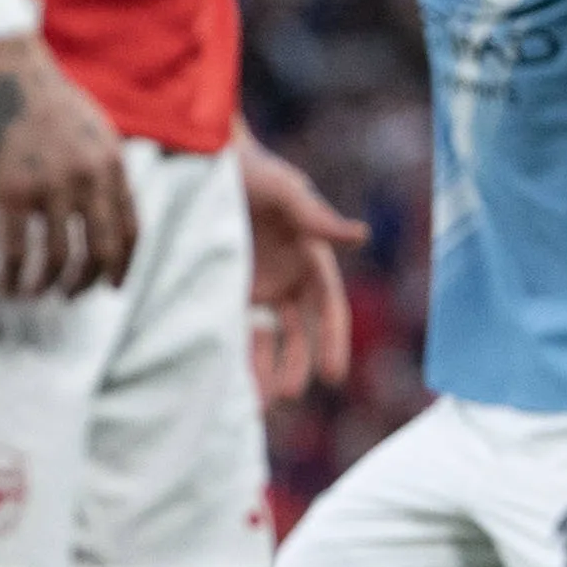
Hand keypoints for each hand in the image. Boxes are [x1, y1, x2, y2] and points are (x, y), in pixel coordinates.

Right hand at [0, 36, 135, 297]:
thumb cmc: (41, 94)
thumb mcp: (91, 128)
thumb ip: (102, 168)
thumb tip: (105, 209)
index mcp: (112, 164)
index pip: (130, 230)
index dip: (122, 265)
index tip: (112, 286)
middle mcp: (88, 179)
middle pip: (101, 251)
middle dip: (89, 283)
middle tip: (73, 296)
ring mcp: (49, 187)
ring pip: (58, 259)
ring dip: (49, 286)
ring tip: (36, 294)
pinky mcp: (8, 191)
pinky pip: (16, 252)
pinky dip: (13, 279)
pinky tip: (7, 289)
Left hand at [237, 131, 366, 402]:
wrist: (204, 162)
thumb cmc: (253, 171)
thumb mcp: (285, 192)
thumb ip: (317, 217)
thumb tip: (361, 236)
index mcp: (311, 261)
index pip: (329, 310)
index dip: (333, 342)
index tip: (332, 376)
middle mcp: (288, 280)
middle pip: (299, 335)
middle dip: (295, 367)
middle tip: (286, 397)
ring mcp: (256, 288)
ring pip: (267, 341)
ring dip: (265, 371)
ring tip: (257, 404)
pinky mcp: (224, 291)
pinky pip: (232, 331)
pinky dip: (233, 355)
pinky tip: (227, 380)